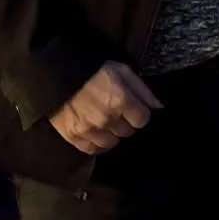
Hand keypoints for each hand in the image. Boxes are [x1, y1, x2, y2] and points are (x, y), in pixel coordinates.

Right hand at [48, 61, 162, 154]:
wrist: (59, 73)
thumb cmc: (95, 70)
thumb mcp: (123, 71)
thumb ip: (143, 91)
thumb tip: (159, 107)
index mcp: (120, 100)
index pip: (142, 120)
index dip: (140, 114)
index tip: (135, 108)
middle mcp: (106, 119)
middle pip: (128, 132)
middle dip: (127, 123)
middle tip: (119, 112)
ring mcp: (88, 130)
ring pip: (112, 143)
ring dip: (112, 134)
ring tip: (107, 122)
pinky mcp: (72, 136)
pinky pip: (92, 150)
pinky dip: (98, 144)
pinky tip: (98, 134)